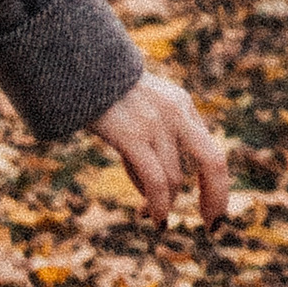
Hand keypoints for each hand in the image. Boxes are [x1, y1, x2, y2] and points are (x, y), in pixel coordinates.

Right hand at [93, 71, 229, 228]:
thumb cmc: (100, 89)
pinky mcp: (131, 134)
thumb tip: (160, 190)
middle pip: (213, 163)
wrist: (71, 61)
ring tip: (148, 215)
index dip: (211, 184)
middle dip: (216, 198)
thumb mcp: (141, 104)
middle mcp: (175, 111)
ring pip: (174, 180)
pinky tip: (153, 217)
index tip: (207, 208)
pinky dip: (158, 204)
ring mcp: (154, 122)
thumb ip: (159, 133)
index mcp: (181, 102)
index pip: (208, 150)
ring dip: (163, 204)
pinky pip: (156, 181)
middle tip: (211, 225)